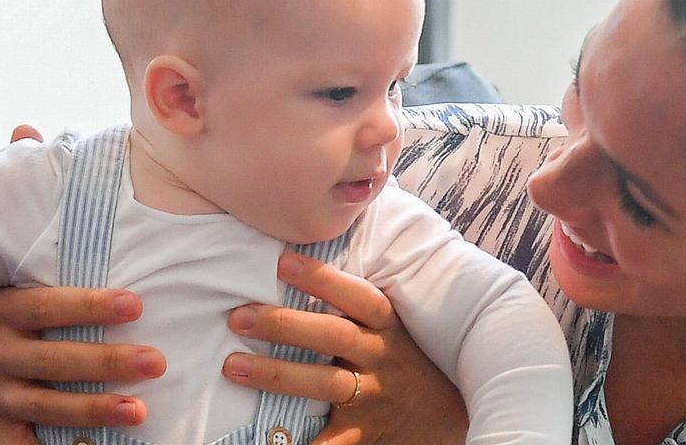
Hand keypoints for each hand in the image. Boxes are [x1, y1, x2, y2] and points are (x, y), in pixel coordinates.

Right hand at [0, 123, 165, 443]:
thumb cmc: (16, 322)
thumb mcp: (16, 270)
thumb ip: (29, 210)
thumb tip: (21, 129)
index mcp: (0, 307)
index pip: (46, 305)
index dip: (90, 305)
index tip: (138, 302)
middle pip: (51, 359)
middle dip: (105, 361)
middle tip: (158, 360)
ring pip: (47, 406)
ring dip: (96, 410)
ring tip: (143, 410)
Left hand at [222, 253, 468, 444]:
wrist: (451, 417)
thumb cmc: (409, 360)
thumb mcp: (393, 327)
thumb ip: (355, 303)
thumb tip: (296, 258)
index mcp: (388, 327)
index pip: (358, 296)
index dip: (322, 278)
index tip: (282, 262)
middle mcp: (382, 358)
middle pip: (333, 336)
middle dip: (284, 325)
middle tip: (239, 317)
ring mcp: (373, 397)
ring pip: (324, 383)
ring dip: (276, 374)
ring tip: (233, 367)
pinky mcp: (365, 433)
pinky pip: (331, 440)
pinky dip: (302, 442)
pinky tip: (269, 438)